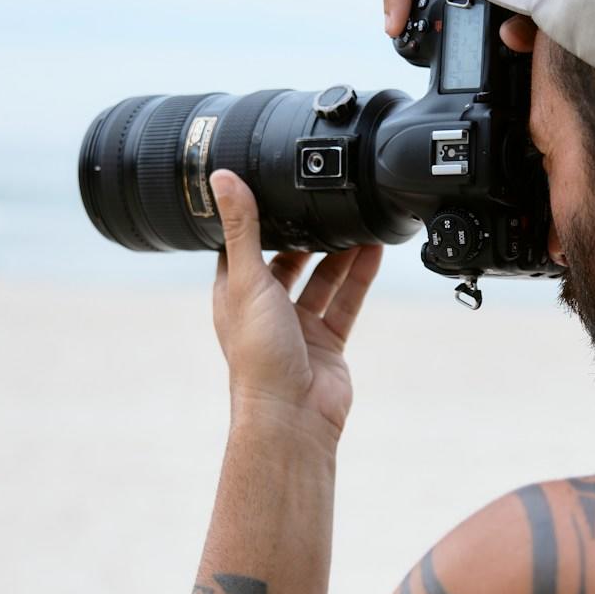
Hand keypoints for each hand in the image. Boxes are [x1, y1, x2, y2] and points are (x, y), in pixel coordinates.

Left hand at [209, 169, 383, 443]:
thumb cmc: (259, 355)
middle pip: (286, 261)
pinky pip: (346, 301)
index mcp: (234, 294)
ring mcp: (298, 326)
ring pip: (321, 279)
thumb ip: (242, 227)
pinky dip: (359, 277)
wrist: (293, 415)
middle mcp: (265, 309)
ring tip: (356, 218)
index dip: (255, 219)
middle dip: (305, 234)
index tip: (270, 187)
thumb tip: (221, 177)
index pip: (241, 247)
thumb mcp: (247, 279)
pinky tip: (373, 250)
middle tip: (324, 199)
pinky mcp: (327, 341)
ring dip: (338, 252)